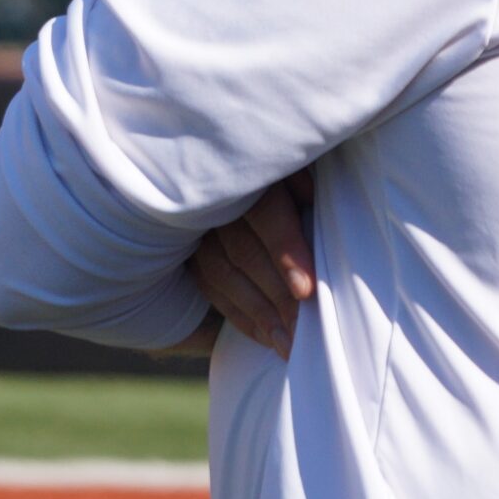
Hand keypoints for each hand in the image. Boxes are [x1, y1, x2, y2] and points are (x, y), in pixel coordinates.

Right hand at [190, 167, 314, 357]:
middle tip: (304, 332)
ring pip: (223, 274)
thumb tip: (310, 199)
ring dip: (258, 314)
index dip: (286, 251)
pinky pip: (210, 286)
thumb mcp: (291, 162)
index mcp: (245, 170)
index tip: (306, 290)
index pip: (265, 211)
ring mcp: (194, 224)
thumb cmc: (277, 165)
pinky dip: (239, 315)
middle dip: (277, 296)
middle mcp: (214, 197)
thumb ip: (300, 179)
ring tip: (288, 345)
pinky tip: (265, 335)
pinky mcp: (188, 247)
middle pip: (245, 252)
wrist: (228, 153)